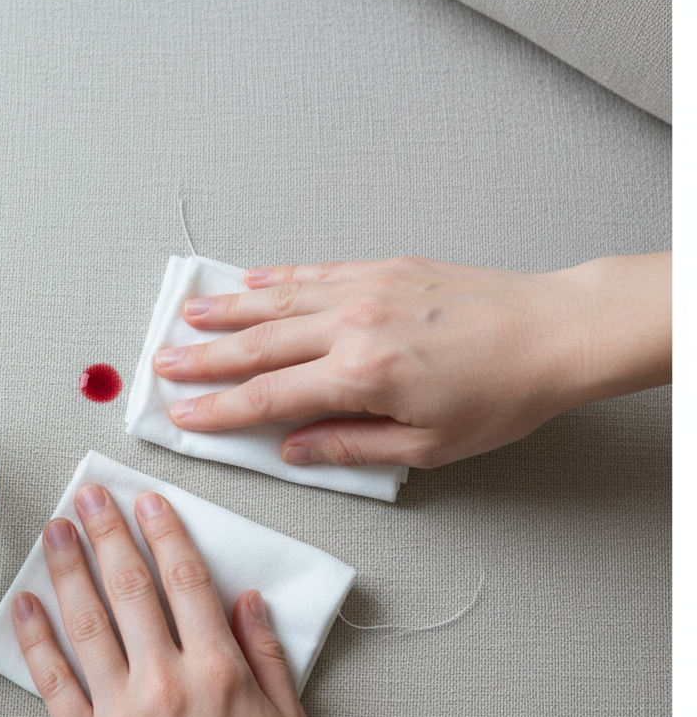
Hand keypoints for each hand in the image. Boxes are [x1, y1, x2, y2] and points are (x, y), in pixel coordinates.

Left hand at [11, 486, 311, 716]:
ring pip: (87, 622)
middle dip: (108, 532)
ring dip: (69, 568)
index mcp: (217, 671)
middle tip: (91, 496)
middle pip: (130, 587)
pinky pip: (54, 682)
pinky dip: (36, 639)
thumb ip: (270, 657)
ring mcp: (120, 713)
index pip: (185, 579)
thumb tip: (250, 601)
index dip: (164, 532)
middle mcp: (165, 681)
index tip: (148, 502)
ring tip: (55, 530)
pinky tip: (25, 604)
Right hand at [153, 253, 670, 468]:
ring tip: (187, 316)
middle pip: (259, 343)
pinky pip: (314, 272)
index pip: (268, 396)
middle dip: (204, 357)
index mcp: (362, 376)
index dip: (219, 409)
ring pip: (277, 301)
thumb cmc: (501, 395)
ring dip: (227, 310)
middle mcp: (353, 325)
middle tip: (163, 364)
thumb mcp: (427, 446)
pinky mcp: (383, 267)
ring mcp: (365, 289)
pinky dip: (276, 278)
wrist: (553, 332)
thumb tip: (293, 449)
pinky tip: (250, 281)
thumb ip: (351, 447)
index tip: (183, 414)